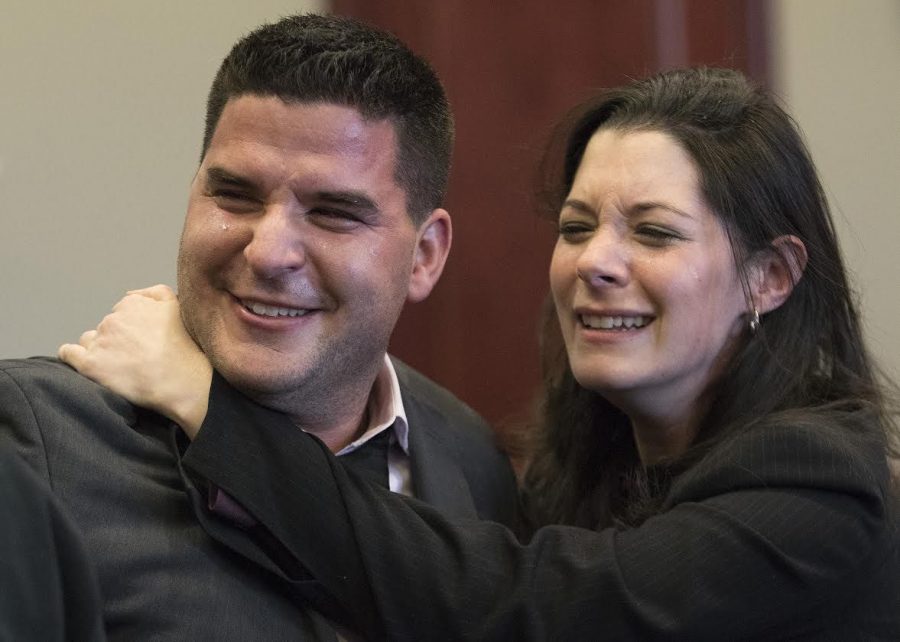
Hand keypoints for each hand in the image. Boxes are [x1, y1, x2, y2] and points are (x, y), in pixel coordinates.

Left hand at [58, 285, 210, 438]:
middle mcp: (113, 320)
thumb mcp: (179, 307)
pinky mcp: (90, 365)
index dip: (131, 328)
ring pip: (89, 340)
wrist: (183, 381)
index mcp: (131, 304)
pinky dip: (72, 356)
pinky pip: (69, 354)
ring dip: (98, 349)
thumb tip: (129, 295)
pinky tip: (84, 362)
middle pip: (106, 327)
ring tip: (118, 365)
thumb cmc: (186, 348)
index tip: (143, 342)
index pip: (121, 313)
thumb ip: (154, 292)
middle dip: (117, 340)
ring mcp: (100, 342)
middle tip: (136, 357)